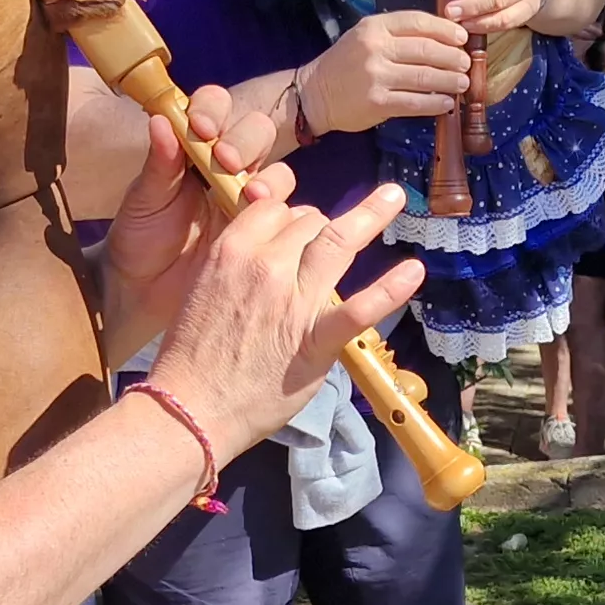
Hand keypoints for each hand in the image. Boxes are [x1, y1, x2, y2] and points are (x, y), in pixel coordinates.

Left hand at [99, 86, 284, 341]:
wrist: (143, 291)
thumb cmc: (139, 238)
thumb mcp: (143, 201)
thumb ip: (158, 164)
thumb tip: (162, 121)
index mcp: (195, 146)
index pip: (215, 107)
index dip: (214, 109)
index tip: (201, 128)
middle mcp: (227, 165)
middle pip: (256, 132)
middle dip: (246, 141)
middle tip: (226, 161)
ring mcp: (248, 197)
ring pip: (277, 170)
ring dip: (269, 177)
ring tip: (251, 196)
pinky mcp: (265, 230)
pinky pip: (288, 213)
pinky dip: (284, 213)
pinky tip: (265, 220)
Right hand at [143, 171, 419, 454]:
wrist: (190, 407)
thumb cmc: (191, 353)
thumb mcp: (201, 288)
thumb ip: (236, 261)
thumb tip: (270, 248)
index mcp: (232, 249)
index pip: (275, 207)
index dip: (290, 216)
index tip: (298, 228)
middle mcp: (266, 265)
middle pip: (308, 221)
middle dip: (321, 225)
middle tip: (329, 242)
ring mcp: (294, 302)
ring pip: (337, 242)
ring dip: (371, 216)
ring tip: (396, 196)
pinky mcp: (316, 341)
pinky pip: (359, 308)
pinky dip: (390, 288)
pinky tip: (414, 271)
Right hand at [300, 12, 471, 131]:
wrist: (314, 93)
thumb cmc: (346, 63)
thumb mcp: (367, 36)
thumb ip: (399, 34)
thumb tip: (444, 39)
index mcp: (376, 27)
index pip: (419, 22)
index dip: (446, 30)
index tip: (463, 38)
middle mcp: (376, 48)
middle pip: (427, 50)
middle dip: (453, 57)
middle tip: (466, 64)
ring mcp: (376, 76)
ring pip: (425, 76)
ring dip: (450, 81)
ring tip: (462, 83)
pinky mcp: (377, 102)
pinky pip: (415, 102)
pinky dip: (435, 103)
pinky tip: (447, 104)